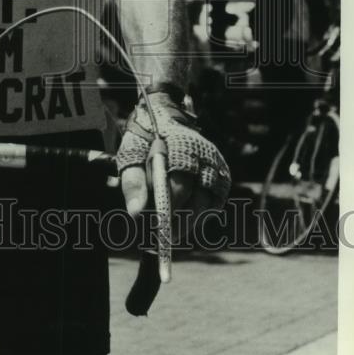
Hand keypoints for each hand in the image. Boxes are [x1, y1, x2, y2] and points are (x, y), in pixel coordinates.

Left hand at [117, 92, 230, 225]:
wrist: (165, 117)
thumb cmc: (145, 139)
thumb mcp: (131, 153)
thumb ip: (133, 182)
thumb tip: (135, 213)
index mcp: (181, 147)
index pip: (179, 186)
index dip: (170, 210)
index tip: (159, 230)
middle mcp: (204, 155)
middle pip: (197, 198)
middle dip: (181, 220)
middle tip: (165, 237)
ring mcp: (215, 164)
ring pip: (209, 202)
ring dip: (192, 221)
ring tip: (174, 233)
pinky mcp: (222, 172)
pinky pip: (216, 200)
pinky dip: (203, 214)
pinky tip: (188, 220)